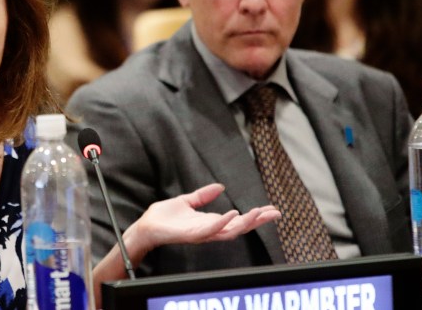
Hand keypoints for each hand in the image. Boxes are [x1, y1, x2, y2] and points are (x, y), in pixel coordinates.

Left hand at [131, 183, 280, 251]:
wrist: (146, 226)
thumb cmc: (164, 217)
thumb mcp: (187, 201)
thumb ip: (203, 196)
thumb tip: (221, 186)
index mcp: (211, 222)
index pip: (238, 220)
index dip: (255, 216)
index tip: (272, 209)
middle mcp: (210, 230)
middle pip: (240, 227)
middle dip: (258, 221)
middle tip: (276, 214)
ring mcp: (202, 234)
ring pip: (230, 231)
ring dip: (246, 222)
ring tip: (260, 212)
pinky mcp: (192, 234)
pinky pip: (211, 230)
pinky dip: (223, 223)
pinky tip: (233, 213)